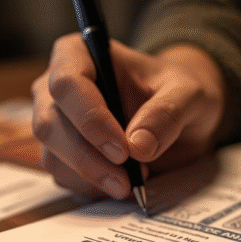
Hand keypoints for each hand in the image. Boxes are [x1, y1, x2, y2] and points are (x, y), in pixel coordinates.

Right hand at [31, 35, 225, 197]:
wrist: (178, 115)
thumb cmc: (177, 91)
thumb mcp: (189, 94)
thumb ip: (168, 112)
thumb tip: (138, 145)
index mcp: (81, 54)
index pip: (67, 84)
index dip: (90, 119)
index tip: (122, 149)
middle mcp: (58, 87)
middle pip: (50, 125)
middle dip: (87, 158)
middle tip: (126, 179)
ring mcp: (56, 121)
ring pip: (52, 156)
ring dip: (89, 177)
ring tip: (128, 182)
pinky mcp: (62, 153)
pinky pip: (63, 176)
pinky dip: (91, 187)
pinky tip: (119, 182)